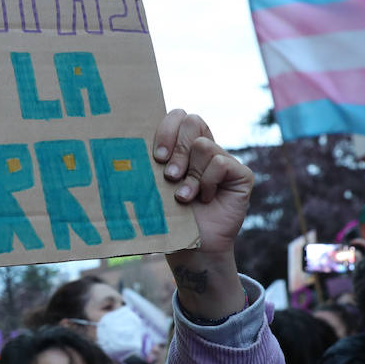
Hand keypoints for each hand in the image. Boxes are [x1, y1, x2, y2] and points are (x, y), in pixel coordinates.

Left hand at [154, 110, 254, 320]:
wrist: (191, 247)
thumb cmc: (168, 217)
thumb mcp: (155, 185)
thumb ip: (151, 161)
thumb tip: (123, 139)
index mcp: (182, 146)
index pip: (178, 116)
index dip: (166, 130)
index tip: (156, 158)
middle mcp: (205, 148)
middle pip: (193, 121)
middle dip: (178, 149)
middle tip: (169, 176)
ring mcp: (224, 159)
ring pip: (204, 146)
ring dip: (190, 176)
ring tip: (184, 197)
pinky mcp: (241, 174)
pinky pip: (221, 163)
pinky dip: (208, 183)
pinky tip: (206, 199)